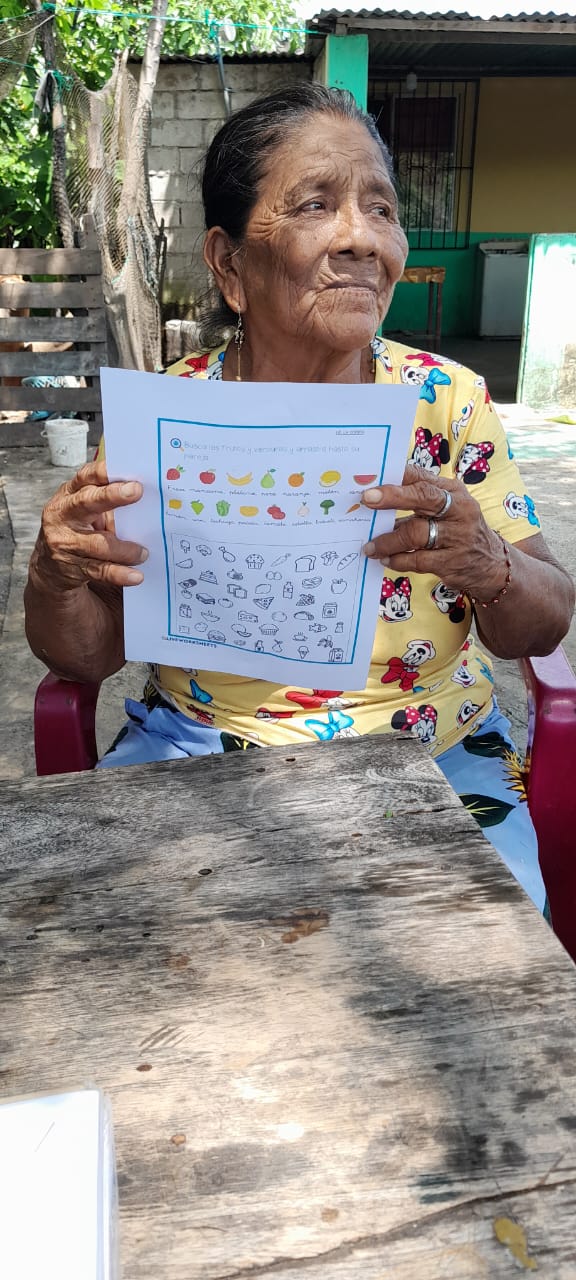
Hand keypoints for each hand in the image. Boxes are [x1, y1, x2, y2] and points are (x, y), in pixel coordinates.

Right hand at [31, 459, 146, 591]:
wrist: (51, 567)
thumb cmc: (79, 530)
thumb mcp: (87, 510)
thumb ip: (108, 502)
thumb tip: (148, 496)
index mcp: (70, 494)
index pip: (85, 477)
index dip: (104, 473)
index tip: (127, 472)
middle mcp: (63, 514)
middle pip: (86, 502)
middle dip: (111, 496)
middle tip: (136, 491)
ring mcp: (65, 541)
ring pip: (97, 543)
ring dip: (124, 549)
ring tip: (144, 553)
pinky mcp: (71, 566)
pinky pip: (99, 570)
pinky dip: (119, 573)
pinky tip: (135, 576)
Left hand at [361, 464, 507, 600]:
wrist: (492, 565)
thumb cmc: (458, 531)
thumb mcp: (447, 509)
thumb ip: (418, 503)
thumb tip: (375, 502)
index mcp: (453, 491)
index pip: (422, 477)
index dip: (395, 477)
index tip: (370, 480)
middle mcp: (459, 509)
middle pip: (423, 497)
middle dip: (392, 497)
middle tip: (366, 500)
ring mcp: (458, 536)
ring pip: (415, 533)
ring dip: (388, 540)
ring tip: (370, 546)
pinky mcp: (453, 561)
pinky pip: (417, 560)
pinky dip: (397, 560)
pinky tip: (386, 560)